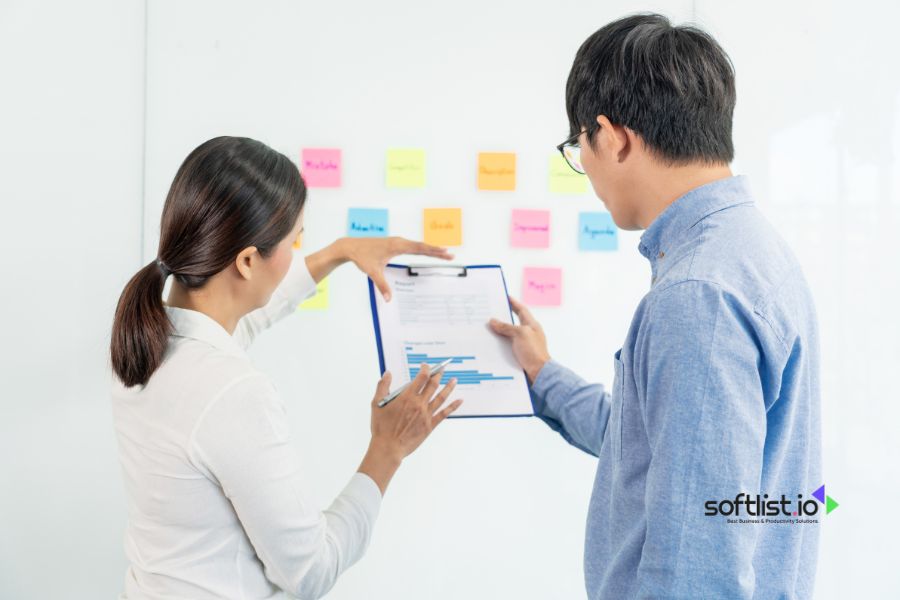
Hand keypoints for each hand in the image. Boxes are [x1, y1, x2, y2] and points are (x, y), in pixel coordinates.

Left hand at [344, 237, 453, 300]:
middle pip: (422, 246)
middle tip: (451, 255)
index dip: (433, 251)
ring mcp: (397, 242)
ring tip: (443, 253)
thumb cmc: (362, 256)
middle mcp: (398, 242)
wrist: (350, 246)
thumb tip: (389, 299)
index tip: (445, 252)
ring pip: (418, 245)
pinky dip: (421, 249)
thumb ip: (382, 285)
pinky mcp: (394, 244)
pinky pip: (412, 246)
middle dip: (437, 251)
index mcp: (396, 246)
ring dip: (430, 249)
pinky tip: (427, 252)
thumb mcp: (372, 272)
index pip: (419, 248)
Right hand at [358, 365, 462, 493]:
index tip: (426, 366)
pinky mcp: (430, 425)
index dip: (426, 369)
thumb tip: (388, 374)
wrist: (388, 447)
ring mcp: (426, 415)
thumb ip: (382, 386)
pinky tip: (459, 401)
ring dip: (449, 387)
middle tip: (442, 369)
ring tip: (454, 380)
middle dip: (438, 375)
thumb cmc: (381, 427)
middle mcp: (419, 404)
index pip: (421, 378)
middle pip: (433, 385)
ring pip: (441, 397)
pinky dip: (453, 406)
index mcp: (407, 397)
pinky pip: (444, 414)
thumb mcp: (376, 404)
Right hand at [488, 296, 549, 382]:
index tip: (506, 297)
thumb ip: (507, 327)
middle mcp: (528, 334)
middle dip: (502, 318)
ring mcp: (524, 345)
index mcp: (532, 326)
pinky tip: (491, 344)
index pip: (522, 310)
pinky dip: (499, 344)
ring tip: (487, 329)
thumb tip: (493, 321)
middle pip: (514, 322)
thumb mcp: (520, 334)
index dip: (514, 303)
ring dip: (499, 332)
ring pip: (509, 335)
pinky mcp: (519, 355)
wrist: (538, 373)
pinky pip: (507, 346)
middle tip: (491, 313)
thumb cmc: (534, 352)